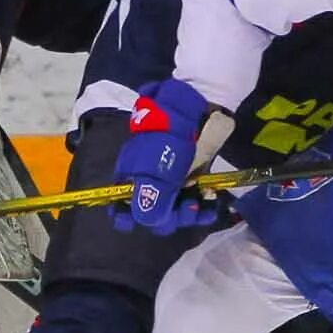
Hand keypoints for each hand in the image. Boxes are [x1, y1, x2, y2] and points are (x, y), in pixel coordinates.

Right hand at [115, 80, 221, 233]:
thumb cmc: (170, 139)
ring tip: (201, 207)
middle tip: (185, 209)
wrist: (198, 110)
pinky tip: (211, 206)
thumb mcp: (157, 169)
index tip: (140, 223)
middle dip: (169, 218)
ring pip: (175, 210)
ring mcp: (171, 180)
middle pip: (153, 214)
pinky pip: (194, 201)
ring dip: (188, 214)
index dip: (128, 218)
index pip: (121, 206)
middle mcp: (149, 182)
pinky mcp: (192, 177)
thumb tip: (148, 221)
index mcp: (131, 177)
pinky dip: (202, 208)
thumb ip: (152, 197)